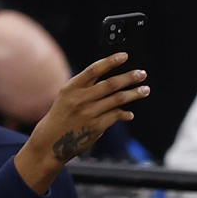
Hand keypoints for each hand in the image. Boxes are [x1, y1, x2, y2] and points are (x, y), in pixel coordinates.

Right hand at [18, 55, 146, 190]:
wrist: (51, 141)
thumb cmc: (62, 116)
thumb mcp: (67, 97)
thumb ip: (86, 88)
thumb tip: (113, 83)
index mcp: (72, 87)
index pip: (94, 69)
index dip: (111, 61)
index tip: (124, 56)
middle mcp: (80, 98)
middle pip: (110, 84)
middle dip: (129, 78)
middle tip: (142, 74)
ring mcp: (89, 113)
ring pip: (117, 100)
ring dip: (134, 94)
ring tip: (145, 90)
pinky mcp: (96, 127)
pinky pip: (116, 116)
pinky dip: (125, 113)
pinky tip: (130, 113)